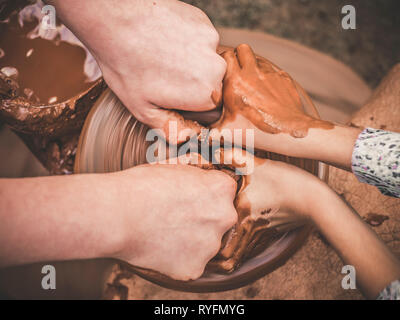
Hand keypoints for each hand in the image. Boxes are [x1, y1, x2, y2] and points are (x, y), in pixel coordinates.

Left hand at [50, 0, 225, 141]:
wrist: (116, 19)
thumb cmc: (126, 65)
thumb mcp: (142, 108)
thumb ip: (170, 128)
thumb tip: (188, 139)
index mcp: (206, 94)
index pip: (212, 112)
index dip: (192, 110)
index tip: (173, 101)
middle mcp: (216, 68)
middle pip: (213, 87)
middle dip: (194, 87)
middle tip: (165, 78)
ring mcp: (211, 42)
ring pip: (208, 64)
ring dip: (192, 65)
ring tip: (164, 59)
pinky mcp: (204, 23)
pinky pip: (202, 42)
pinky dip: (189, 44)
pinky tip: (167, 42)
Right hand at [111, 164, 237, 280]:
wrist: (117, 214)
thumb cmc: (141, 186)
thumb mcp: (175, 168)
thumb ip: (198, 178)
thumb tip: (203, 182)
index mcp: (221, 189)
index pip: (224, 192)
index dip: (205, 194)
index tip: (189, 197)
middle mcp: (224, 217)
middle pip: (219, 218)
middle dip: (203, 218)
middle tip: (176, 216)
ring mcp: (210, 245)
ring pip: (206, 243)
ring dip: (191, 239)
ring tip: (163, 231)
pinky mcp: (194, 268)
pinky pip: (191, 262)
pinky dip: (178, 258)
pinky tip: (159, 246)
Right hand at [213, 44, 330, 138]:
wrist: (288, 131)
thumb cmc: (256, 133)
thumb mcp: (226, 133)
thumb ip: (208, 131)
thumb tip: (196, 134)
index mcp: (235, 83)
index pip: (226, 56)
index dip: (223, 60)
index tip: (222, 69)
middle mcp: (252, 73)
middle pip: (242, 49)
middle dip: (237, 56)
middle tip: (235, 69)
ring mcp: (269, 74)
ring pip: (257, 57)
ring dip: (252, 64)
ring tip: (250, 79)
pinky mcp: (283, 78)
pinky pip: (272, 68)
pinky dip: (267, 74)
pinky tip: (266, 89)